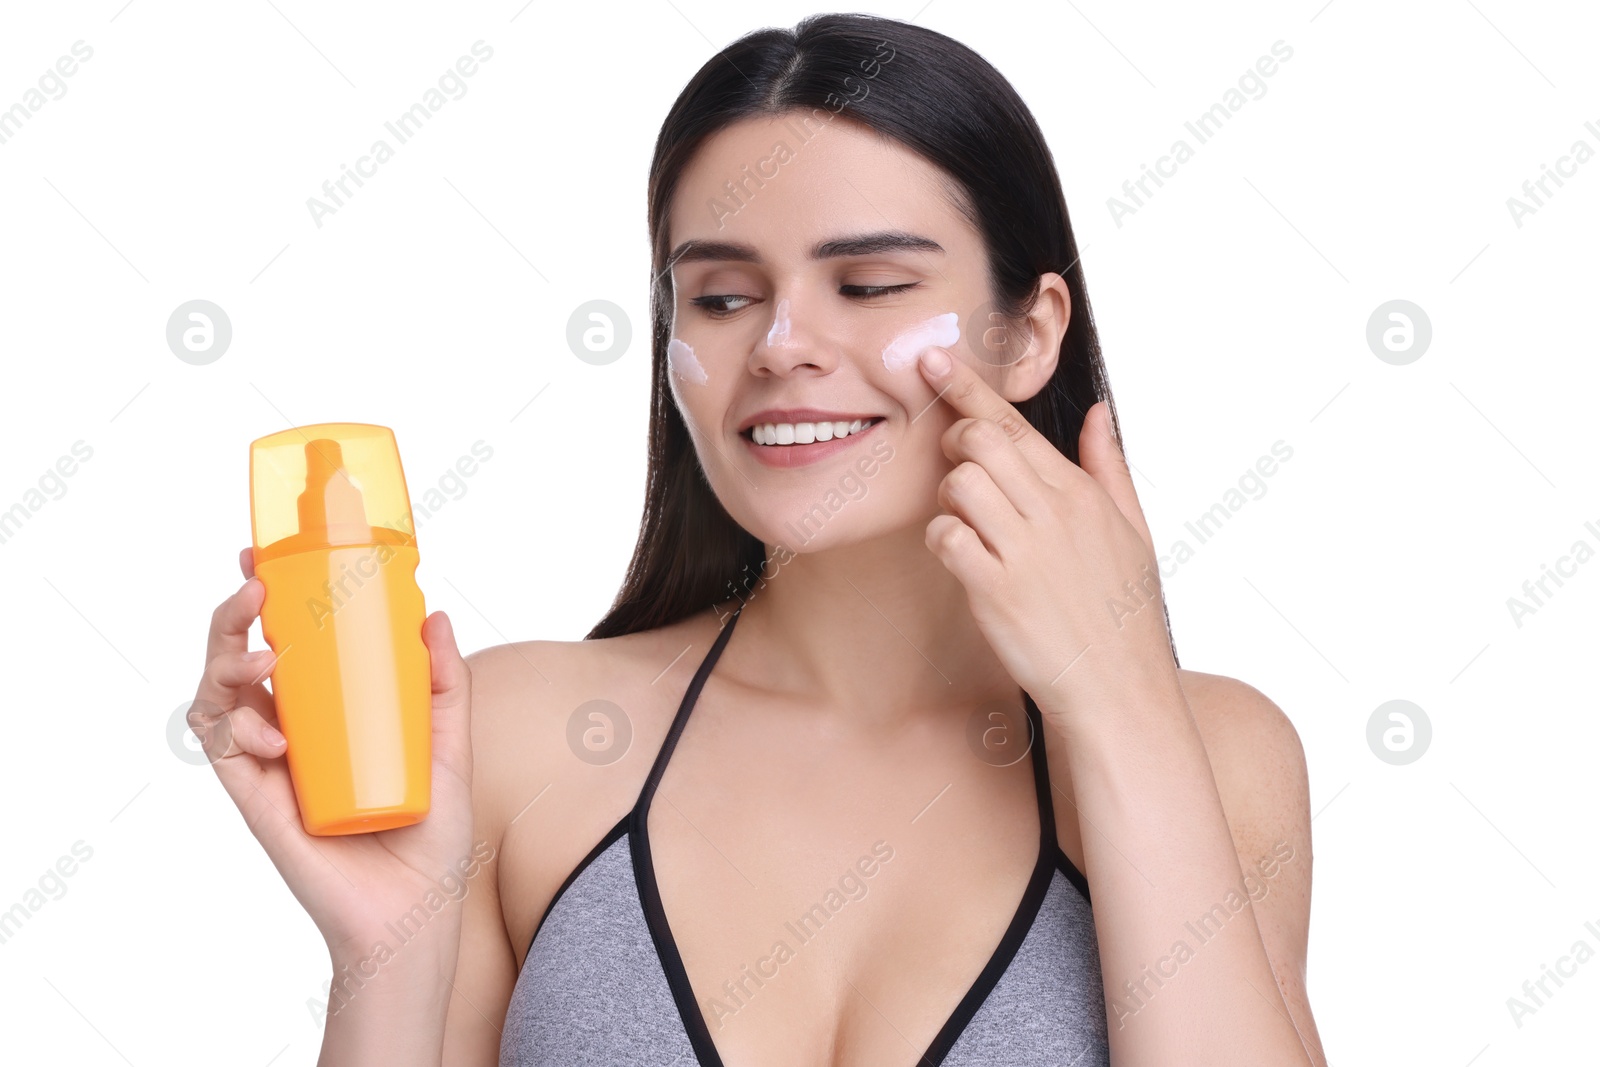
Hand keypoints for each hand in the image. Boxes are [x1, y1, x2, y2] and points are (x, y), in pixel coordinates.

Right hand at [191, 547, 477, 976]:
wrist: (413, 913)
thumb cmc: (430, 836)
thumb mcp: (450, 747)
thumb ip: (446, 685)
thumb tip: (433, 616)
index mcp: (325, 712)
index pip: (282, 642)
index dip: (263, 599)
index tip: (264, 558)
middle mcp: (288, 731)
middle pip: (235, 657)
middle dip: (231, 615)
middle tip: (255, 589)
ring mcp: (268, 764)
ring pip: (214, 695)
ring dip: (225, 661)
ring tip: (263, 655)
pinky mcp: (256, 799)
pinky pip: (223, 750)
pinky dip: (239, 728)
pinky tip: (275, 735)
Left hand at [916, 346, 1177, 729]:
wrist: (1119, 689)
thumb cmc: (1123, 614)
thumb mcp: (1133, 532)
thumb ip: (1109, 467)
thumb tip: (1098, 413)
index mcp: (1081, 493)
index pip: (1015, 424)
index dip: (967, 388)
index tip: (932, 360)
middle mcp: (1054, 512)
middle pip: (980, 440)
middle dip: (953, 444)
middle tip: (956, 469)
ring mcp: (1025, 550)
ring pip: (959, 483)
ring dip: (948, 499)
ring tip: (970, 526)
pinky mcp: (996, 589)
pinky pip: (946, 537)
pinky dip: (941, 542)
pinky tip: (961, 561)